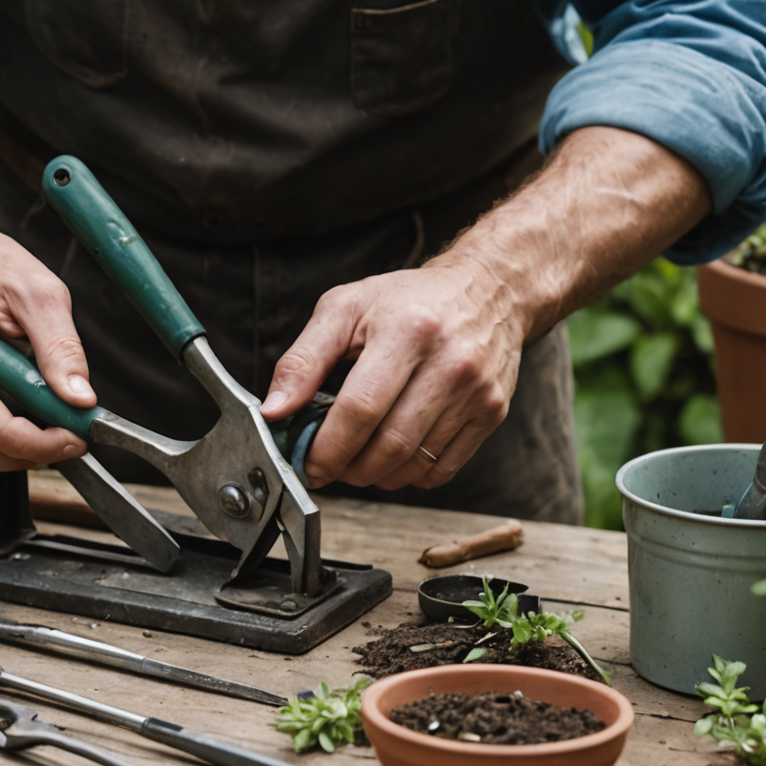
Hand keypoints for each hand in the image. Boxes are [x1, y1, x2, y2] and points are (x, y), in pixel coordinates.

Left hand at [261, 261, 525, 490]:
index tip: (307, 463)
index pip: (360, 409)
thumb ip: (302, 360)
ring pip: (414, 465)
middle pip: (389, 445)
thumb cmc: (408, 300)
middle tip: (328, 466)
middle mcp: (450, 363)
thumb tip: (273, 412)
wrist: (488, 289)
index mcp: (407, 331)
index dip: (328, 448)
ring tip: (356, 460)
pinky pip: (442, 470)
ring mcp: (477, 392)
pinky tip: (392, 457)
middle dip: (348, 469)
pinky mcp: (492, 413)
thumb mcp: (344, 309)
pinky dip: (408, 476)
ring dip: (375, 476)